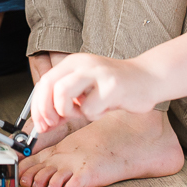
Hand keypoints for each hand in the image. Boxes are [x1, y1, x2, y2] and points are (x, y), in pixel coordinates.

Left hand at [30, 53, 160, 132]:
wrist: (148, 78)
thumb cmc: (114, 88)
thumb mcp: (85, 91)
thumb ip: (65, 104)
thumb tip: (44, 123)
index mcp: (73, 63)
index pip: (44, 82)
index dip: (38, 106)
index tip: (41, 124)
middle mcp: (82, 63)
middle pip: (49, 86)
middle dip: (46, 110)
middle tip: (54, 124)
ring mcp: (96, 73)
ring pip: (63, 93)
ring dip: (69, 111)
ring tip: (85, 112)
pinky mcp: (111, 86)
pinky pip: (89, 109)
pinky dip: (94, 115)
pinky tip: (106, 108)